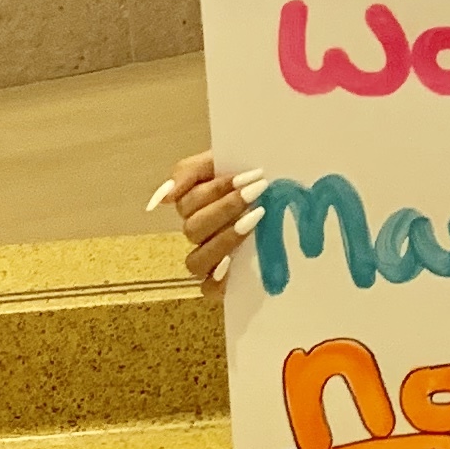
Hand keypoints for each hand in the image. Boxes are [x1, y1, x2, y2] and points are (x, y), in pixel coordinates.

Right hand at [151, 151, 265, 287]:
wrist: (286, 193)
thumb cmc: (256, 178)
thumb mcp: (227, 160)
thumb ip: (190, 171)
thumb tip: (163, 198)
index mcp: (195, 205)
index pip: (188, 202)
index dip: (217, 189)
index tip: (251, 176)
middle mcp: (199, 234)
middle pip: (193, 229)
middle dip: (225, 208)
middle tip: (257, 191)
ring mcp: (210, 259)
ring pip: (196, 260)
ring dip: (224, 239)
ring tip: (256, 219)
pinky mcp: (224, 283)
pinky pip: (208, 288)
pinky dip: (217, 279)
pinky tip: (235, 261)